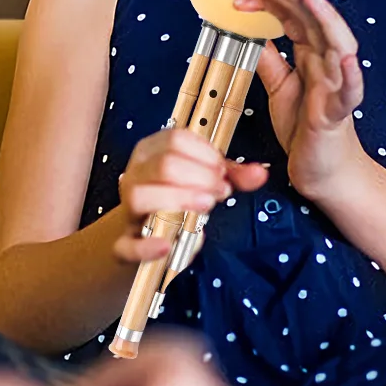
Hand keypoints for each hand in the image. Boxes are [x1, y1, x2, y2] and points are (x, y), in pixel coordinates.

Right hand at [112, 128, 267, 262]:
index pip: (175, 139)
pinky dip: (146, 246)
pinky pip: (126, 245)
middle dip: (198, 176)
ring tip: (205, 207)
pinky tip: (167, 246)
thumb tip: (260, 174)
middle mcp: (135, 175)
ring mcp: (127, 208)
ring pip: (141, 196)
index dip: (205, 155)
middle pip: (163, 165)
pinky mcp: (125, 242)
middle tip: (220, 192)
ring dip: (178, 200)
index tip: (222, 171)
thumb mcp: (202, 179)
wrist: (144, 233)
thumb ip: (231, 175)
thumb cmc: (175, 197)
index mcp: (152, 152)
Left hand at [234, 0, 367, 203]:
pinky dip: (351, 75)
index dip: (270, 2)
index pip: (293, 18)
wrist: (321, 170)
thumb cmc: (304, 126)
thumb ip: (269, 60)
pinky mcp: (338, 114)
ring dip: (327, 20)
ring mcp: (336, 87)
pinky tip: (345, 60)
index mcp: (311, 56)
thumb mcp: (278, 87)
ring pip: (339, 46)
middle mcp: (327, 65)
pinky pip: (350, 92)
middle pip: (316, 22)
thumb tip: (251, 31)